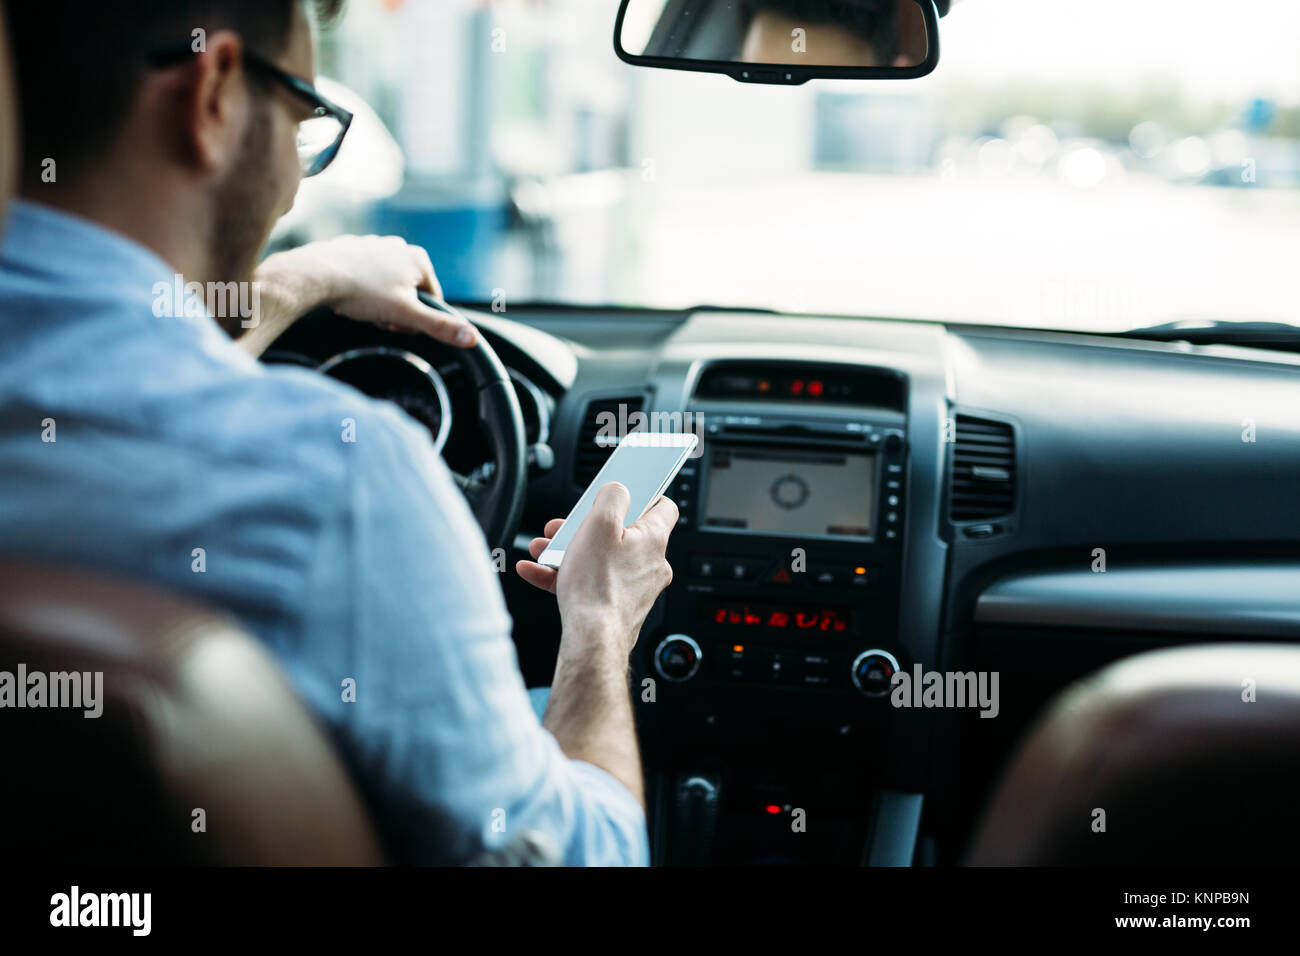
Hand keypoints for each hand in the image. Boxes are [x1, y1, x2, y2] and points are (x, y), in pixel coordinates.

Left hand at [248, 235, 476, 353]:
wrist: (316, 274)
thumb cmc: (361, 292)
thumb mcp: (405, 315)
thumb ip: (439, 326)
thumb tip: (471, 338)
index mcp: (419, 260)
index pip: (432, 300)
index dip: (416, 319)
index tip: (395, 322)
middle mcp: (400, 248)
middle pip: (409, 294)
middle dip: (395, 311)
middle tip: (377, 316)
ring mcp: (375, 246)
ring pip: (387, 286)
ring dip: (377, 302)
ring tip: (360, 305)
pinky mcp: (353, 249)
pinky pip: (366, 277)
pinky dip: (360, 289)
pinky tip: (348, 296)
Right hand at [517, 483, 677, 658]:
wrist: (591, 637)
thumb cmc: (598, 584)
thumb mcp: (600, 522)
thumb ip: (612, 496)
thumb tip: (618, 490)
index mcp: (653, 539)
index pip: (663, 507)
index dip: (644, 494)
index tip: (626, 492)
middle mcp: (650, 564)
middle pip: (621, 534)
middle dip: (587, 527)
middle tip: (566, 526)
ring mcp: (634, 588)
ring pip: (601, 559)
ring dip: (570, 551)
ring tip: (545, 550)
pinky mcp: (617, 606)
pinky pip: (590, 583)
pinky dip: (565, 576)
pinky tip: (537, 572)